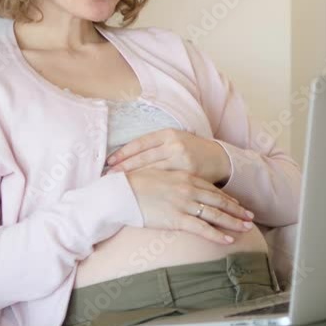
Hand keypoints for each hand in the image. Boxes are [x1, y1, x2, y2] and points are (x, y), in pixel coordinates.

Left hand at [105, 129, 230, 184]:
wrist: (218, 159)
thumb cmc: (191, 150)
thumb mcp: (174, 141)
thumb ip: (155, 146)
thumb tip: (126, 155)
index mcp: (168, 134)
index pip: (140, 143)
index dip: (123, 152)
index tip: (109, 161)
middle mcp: (174, 144)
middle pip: (143, 157)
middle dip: (123, 167)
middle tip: (107, 176)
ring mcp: (181, 160)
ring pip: (151, 170)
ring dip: (133, 178)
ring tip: (117, 185)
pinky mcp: (188, 175)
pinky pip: (164, 182)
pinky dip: (149, 186)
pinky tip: (138, 192)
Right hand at [126, 168, 254, 244]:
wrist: (120, 192)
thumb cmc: (133, 184)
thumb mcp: (157, 175)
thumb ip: (171, 181)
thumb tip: (175, 188)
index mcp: (184, 177)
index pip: (211, 189)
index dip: (226, 197)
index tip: (237, 204)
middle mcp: (188, 189)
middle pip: (219, 201)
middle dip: (236, 209)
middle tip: (250, 216)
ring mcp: (184, 204)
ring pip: (215, 214)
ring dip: (233, 221)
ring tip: (246, 227)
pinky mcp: (176, 219)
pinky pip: (202, 229)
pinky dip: (217, 235)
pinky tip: (229, 240)